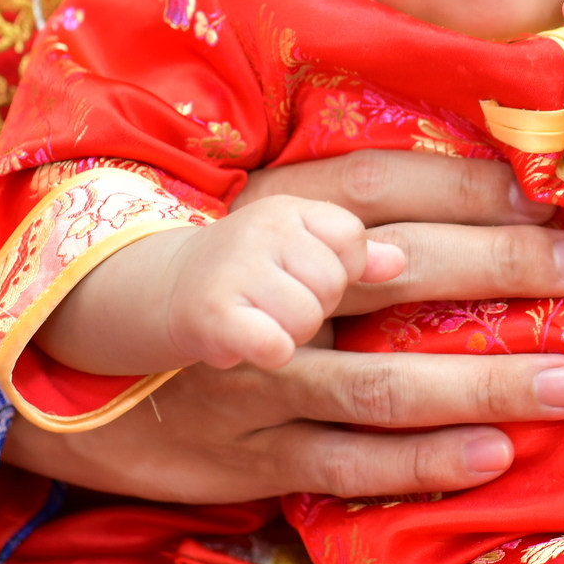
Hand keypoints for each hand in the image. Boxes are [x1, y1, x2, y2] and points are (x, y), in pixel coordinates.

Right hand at [6, 150, 563, 503]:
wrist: (74, 377)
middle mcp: (263, 293)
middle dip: (497, 270)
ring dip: (482, 385)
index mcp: (268, 216)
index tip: (554, 197)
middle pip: (395, 274)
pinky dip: (422, 463)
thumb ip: (351, 212)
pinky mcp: (246, 460)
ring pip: (382, 385)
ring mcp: (254, 384)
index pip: (380, 186)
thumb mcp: (262, 228)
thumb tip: (496, 194)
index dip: (468, 190)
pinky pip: (347, 462)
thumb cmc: (207, 287)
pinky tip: (492, 456)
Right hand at [154, 196, 404, 370]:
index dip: (340, 269)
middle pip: (333, 281)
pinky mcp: (212, 316)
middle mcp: (260, 230)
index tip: (306, 278)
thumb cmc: (248, 272)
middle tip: (278, 306)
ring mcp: (234, 270)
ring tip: (261, 322)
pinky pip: (276, 344)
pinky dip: (269, 352)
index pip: (350, 238)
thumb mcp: (297, 248)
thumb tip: (400, 262)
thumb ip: (352, 254)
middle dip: (316, 306)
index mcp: (288, 210)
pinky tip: (249, 345)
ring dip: (290, 333)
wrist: (163, 291)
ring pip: (308, 317)